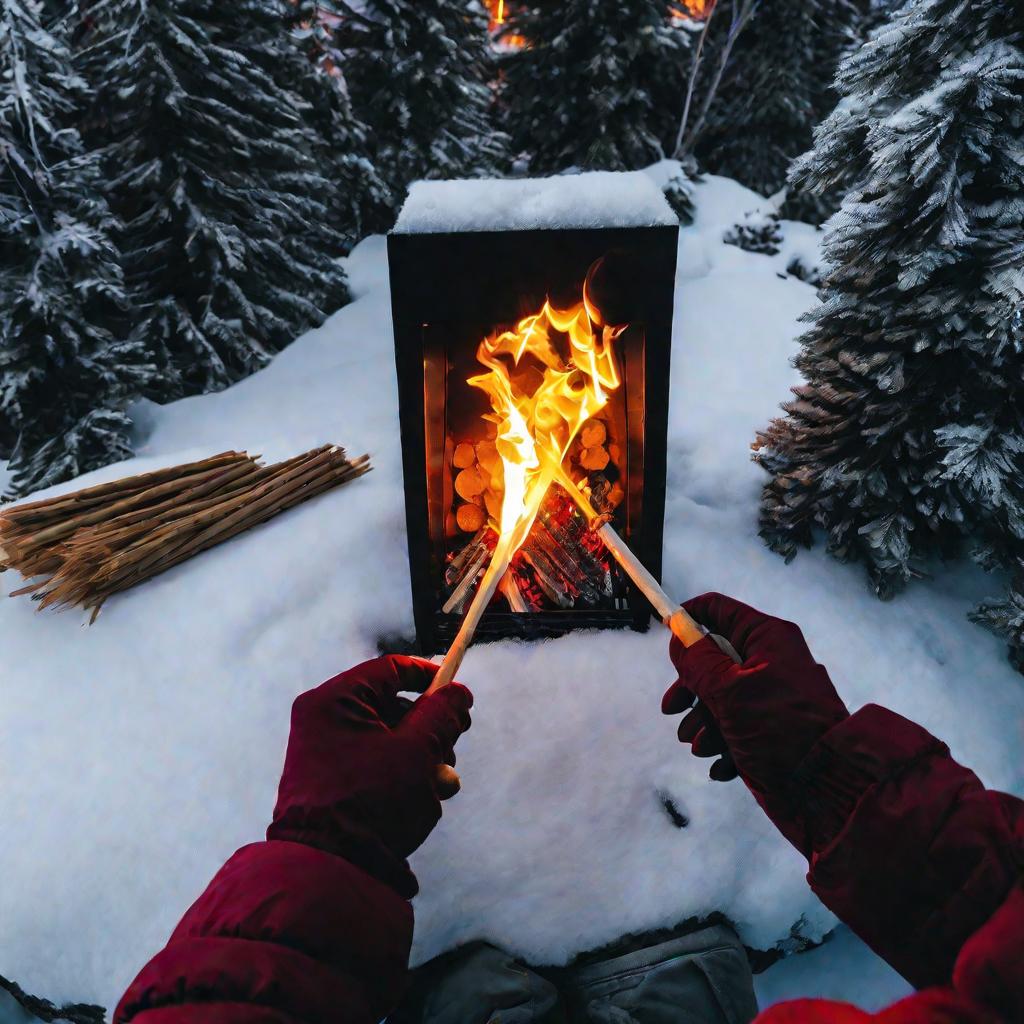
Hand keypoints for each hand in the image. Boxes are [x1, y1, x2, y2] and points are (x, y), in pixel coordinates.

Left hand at [267, 655, 472, 896]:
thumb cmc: (371, 803)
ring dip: (423, 757)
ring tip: (440, 784)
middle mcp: (324, 722)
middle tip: (453, 743)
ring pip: (390, 739)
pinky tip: (424, 799)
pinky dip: (403, 776)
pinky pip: (375, 765)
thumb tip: (458, 693)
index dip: (430, 676)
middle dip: (431, 729)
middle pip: (393, 706)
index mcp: (334, 701)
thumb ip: (443, 714)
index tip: (458, 691)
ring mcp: (326, 754)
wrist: (329, 872)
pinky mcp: (333, 783)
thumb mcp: (418, 751)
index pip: (390, 670)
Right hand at [662, 594, 847, 834]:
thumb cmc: (782, 731)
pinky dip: (725, 746)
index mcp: (767, 639)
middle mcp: (772, 662)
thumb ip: (697, 659)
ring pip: (723, 698)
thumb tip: (678, 633)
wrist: (827, 788)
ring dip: (706, 723)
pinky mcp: (776, 729)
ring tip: (702, 747)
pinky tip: (722, 765)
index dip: (689, 618)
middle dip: (691, 689)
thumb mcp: (728, 690)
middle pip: (715, 659)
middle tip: (672, 709)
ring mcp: (774, 697)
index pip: (719, 610)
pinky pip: (740, 728)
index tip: (665, 632)